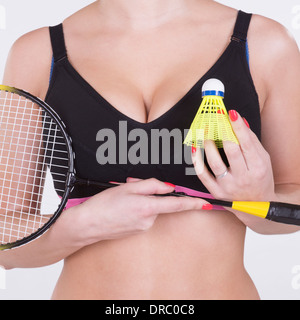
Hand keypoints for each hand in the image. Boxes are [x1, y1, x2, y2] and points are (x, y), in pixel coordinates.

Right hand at [76, 178, 206, 243]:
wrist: (88, 224)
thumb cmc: (105, 204)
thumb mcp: (128, 187)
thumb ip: (151, 186)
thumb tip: (167, 188)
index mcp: (148, 207)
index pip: (176, 204)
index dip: (193, 203)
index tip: (206, 203)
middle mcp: (149, 220)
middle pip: (159, 203)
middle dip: (151, 194)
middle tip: (131, 187)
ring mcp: (143, 228)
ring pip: (150, 209)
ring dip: (142, 201)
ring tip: (122, 199)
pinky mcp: (137, 231)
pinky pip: (143, 216)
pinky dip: (137, 209)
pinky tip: (122, 208)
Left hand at [192, 110, 275, 201]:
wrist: (256, 205)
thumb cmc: (260, 178)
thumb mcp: (263, 160)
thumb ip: (252, 141)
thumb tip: (240, 121)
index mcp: (258, 168)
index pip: (247, 144)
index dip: (238, 127)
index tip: (231, 113)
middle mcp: (243, 178)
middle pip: (231, 151)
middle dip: (222, 132)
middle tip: (215, 118)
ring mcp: (228, 187)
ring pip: (215, 162)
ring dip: (208, 144)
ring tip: (204, 131)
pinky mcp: (216, 192)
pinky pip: (203, 175)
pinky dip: (197, 161)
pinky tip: (194, 148)